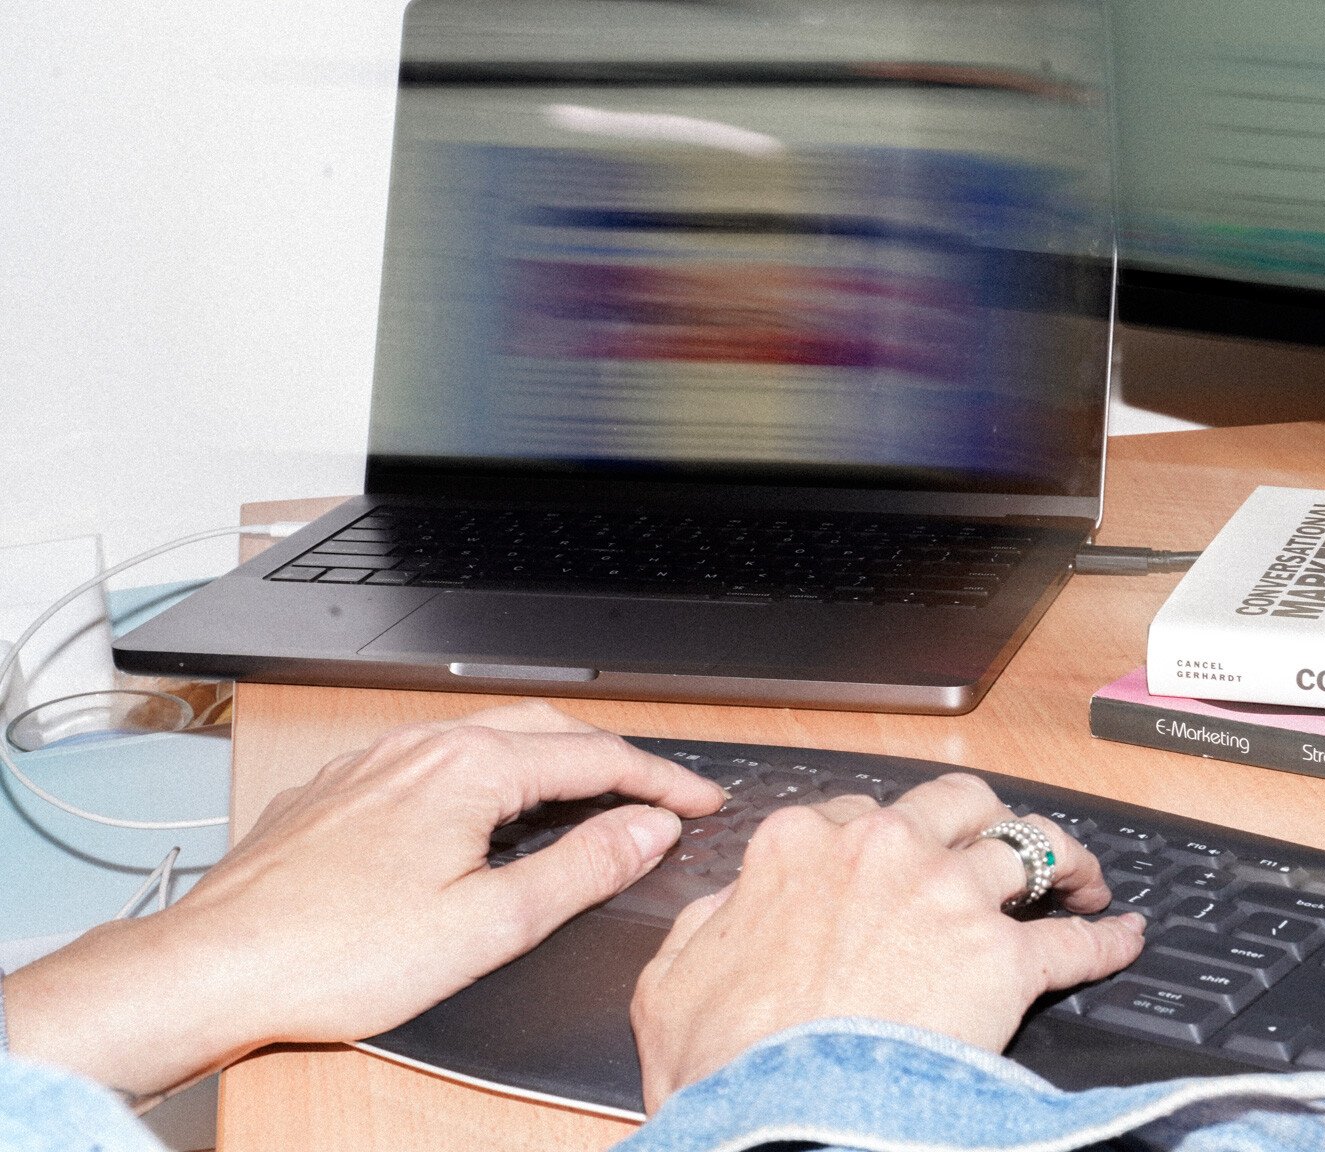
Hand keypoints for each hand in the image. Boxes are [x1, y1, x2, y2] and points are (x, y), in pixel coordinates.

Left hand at [4, 701, 723, 1099]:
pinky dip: (489, 772)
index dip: (662, 780)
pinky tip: (486, 812)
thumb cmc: (336, 954)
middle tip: (660, 796)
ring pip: (488, 737)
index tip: (701, 801)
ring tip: (589, 797)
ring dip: (552, 760)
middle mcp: (423, 747)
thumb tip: (647, 828)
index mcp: (471, 770)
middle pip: (548, 732)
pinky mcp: (340, 787)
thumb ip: (581, 868)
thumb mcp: (490, 924)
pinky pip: (436, 757)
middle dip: (614, 759)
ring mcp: (376, 761)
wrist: (218, 965)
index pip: (597, 757)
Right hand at [630, 773, 1145, 1110]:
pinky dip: (1107, 939)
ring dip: (1059, 857)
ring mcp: (951, 898)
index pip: (861, 813)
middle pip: (958, 803)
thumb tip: (725, 910)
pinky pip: (1075, 941)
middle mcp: (886, 852)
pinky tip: (1123, 938)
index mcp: (802, 848)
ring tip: (1077, 877)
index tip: (903, 857)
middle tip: (997, 844)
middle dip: (982, 819)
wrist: (784, 1112)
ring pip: (1030, 845)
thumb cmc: (729, 1060)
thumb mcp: (673, 981)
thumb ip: (704, 926)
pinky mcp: (1007, 959)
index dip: (889, 836)